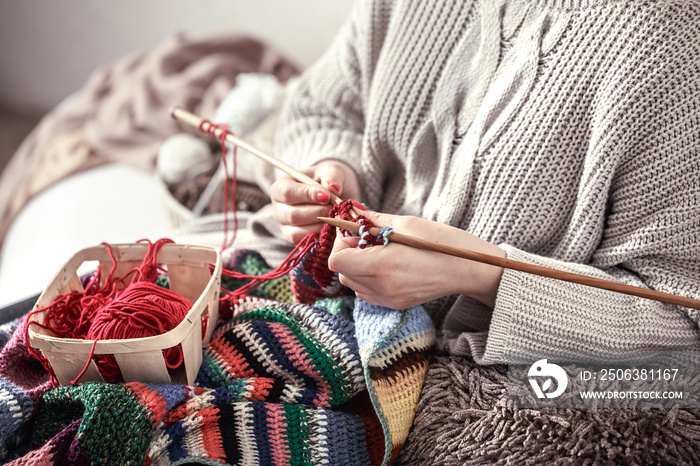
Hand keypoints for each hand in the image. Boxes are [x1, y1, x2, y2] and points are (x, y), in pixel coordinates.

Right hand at [271, 160, 360, 243]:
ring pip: (298, 233)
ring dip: (321, 226)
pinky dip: (321, 238)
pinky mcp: (296, 241)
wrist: (333, 194)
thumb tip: (332, 187)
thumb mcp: (330, 171)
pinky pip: (306, 244)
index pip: (287, 193)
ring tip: (335, 217)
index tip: (327, 196)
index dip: (307, 195)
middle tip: (336, 208)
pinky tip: (333, 228)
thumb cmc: (327, 179)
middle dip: (318, 213)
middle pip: (293, 216)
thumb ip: (331, 176)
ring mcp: (285, 227)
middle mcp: (279, 209)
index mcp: (280, 188)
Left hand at [327, 211, 505, 308]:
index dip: (341, 244)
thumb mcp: (405, 223)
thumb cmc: (441, 242)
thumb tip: (350, 213)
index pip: (336, 260)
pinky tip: (388, 267)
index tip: (357, 233)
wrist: (468, 268)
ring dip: (358, 267)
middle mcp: (381, 287)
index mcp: (381, 265)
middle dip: (349, 254)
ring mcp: (388, 299)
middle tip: (371, 240)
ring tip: (382, 253)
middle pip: (342, 273)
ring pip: (353, 284)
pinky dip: (369, 279)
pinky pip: (367, 292)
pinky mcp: (395, 304)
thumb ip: (372, 220)